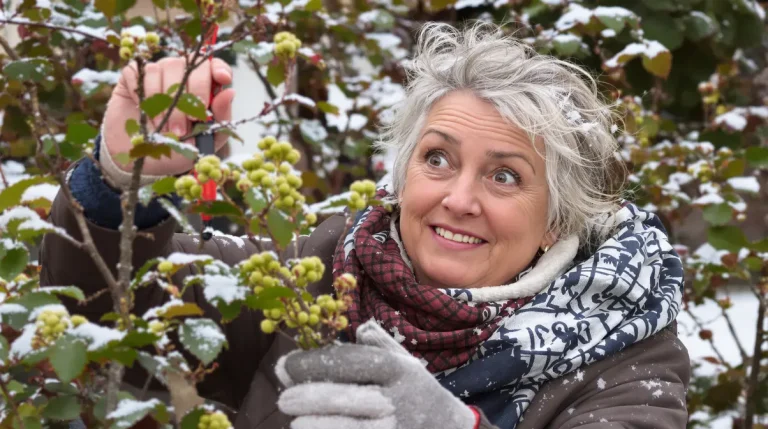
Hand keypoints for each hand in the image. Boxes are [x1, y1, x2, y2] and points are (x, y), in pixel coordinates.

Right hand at [102, 56, 234, 175]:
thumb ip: (220, 117)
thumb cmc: (178, 149)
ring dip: (167, 101)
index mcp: (203, 87)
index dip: (218, 68)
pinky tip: (146, 115)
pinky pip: (139, 73)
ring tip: (167, 129)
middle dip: (192, 94)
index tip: (222, 79)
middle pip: (190, 65)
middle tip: (190, 122)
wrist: (142, 162)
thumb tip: (231, 91)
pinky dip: (144, 95)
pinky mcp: (132, 77)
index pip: (214, 66)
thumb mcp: (206, 140)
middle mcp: (181, 75)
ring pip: (165, 68)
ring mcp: (156, 73)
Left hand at [275, 320, 476, 428]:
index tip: (286, 365)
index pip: (352, 362)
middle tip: (284, 399)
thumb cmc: (416, 392)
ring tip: (296, 423)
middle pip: (347, 396)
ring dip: (319, 426)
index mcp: (398, 369)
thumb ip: (374, 348)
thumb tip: (343, 334)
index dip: (315, 362)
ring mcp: (396, 427)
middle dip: (310, 397)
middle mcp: (398, 398)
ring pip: (350, 428)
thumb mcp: (404, 363)